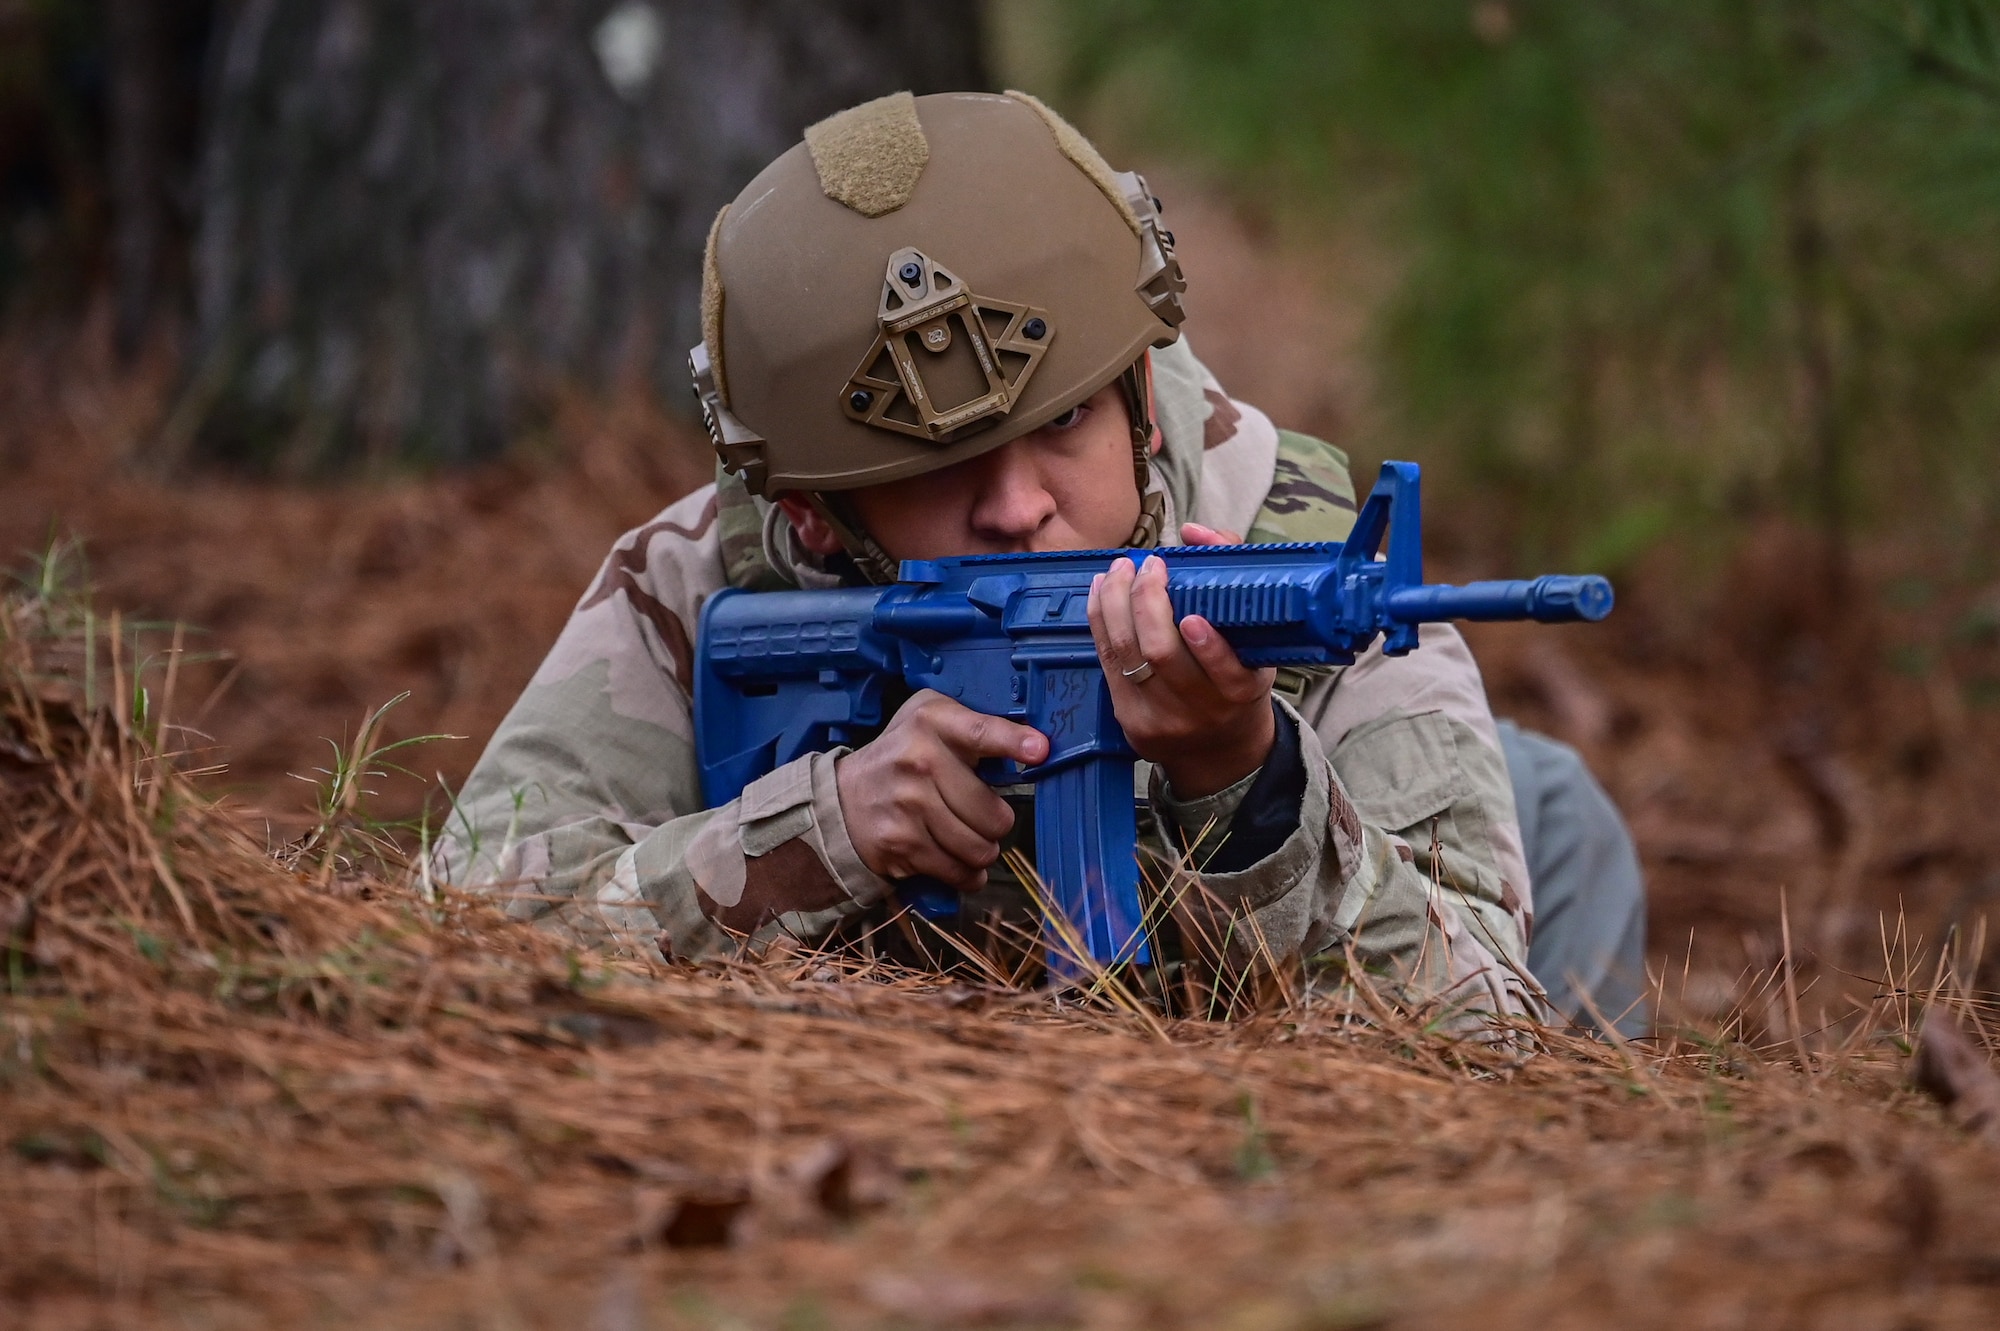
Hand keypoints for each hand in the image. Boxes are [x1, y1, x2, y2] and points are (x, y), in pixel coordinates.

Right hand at [835, 690, 1049, 889]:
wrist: (844, 798)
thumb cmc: (903, 756)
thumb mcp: (931, 721)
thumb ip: (977, 725)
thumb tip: (1036, 747)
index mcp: (932, 722)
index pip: (980, 731)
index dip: (1013, 742)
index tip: (1039, 751)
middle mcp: (918, 760)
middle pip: (992, 813)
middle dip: (999, 823)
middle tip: (988, 818)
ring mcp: (908, 804)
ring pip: (979, 847)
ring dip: (984, 851)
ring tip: (972, 839)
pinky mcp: (901, 842)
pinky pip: (957, 870)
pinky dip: (967, 874)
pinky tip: (960, 862)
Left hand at [1088, 524, 1277, 799]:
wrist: (1218, 749)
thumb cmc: (1237, 677)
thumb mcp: (1254, 638)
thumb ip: (1233, 573)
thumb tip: (1194, 532)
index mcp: (1242, 690)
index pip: (1226, 672)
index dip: (1208, 647)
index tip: (1192, 617)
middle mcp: (1201, 710)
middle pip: (1162, 656)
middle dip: (1146, 603)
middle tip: (1147, 566)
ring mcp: (1160, 719)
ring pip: (1125, 655)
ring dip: (1115, 603)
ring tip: (1119, 570)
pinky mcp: (1128, 719)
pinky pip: (1105, 662)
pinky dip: (1099, 620)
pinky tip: (1100, 591)